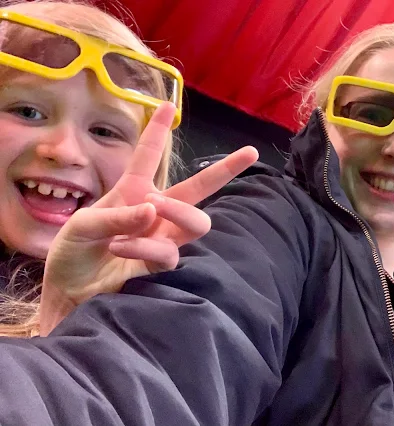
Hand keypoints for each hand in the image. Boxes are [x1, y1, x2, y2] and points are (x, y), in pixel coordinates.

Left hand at [40, 102, 258, 335]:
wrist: (69, 293)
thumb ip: (118, 215)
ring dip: (177, 211)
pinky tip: (120, 246)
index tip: (168, 104)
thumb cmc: (72, 253)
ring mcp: (162, 238)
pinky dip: (145, 246)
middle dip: (227, 169)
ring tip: (152, 210)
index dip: (158, 130)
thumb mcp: (83, 225)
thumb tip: (155, 207)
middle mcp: (154, 212)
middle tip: (248, 153)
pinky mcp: (161, 264)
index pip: (148, 155)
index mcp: (133, 192)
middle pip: (199, 188)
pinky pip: (169, 251)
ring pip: (197, 221)